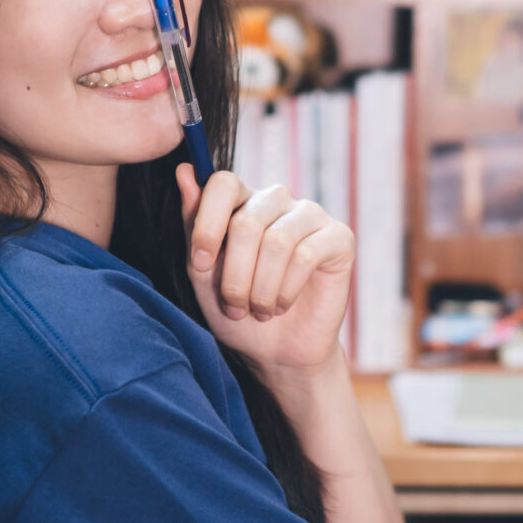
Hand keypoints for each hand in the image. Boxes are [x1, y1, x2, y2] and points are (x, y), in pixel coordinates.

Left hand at [176, 166, 354, 376]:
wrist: (277, 352)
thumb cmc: (238, 310)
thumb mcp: (204, 274)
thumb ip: (193, 225)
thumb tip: (184, 171)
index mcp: (242, 201)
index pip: (223, 183)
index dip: (208, 224)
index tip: (202, 265)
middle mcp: (276, 200)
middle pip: (247, 221)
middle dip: (236, 274)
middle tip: (234, 306)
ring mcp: (309, 215)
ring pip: (277, 241)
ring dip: (261, 288)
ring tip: (260, 311)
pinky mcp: (339, 237)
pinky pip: (306, 255)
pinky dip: (287, 290)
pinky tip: (283, 305)